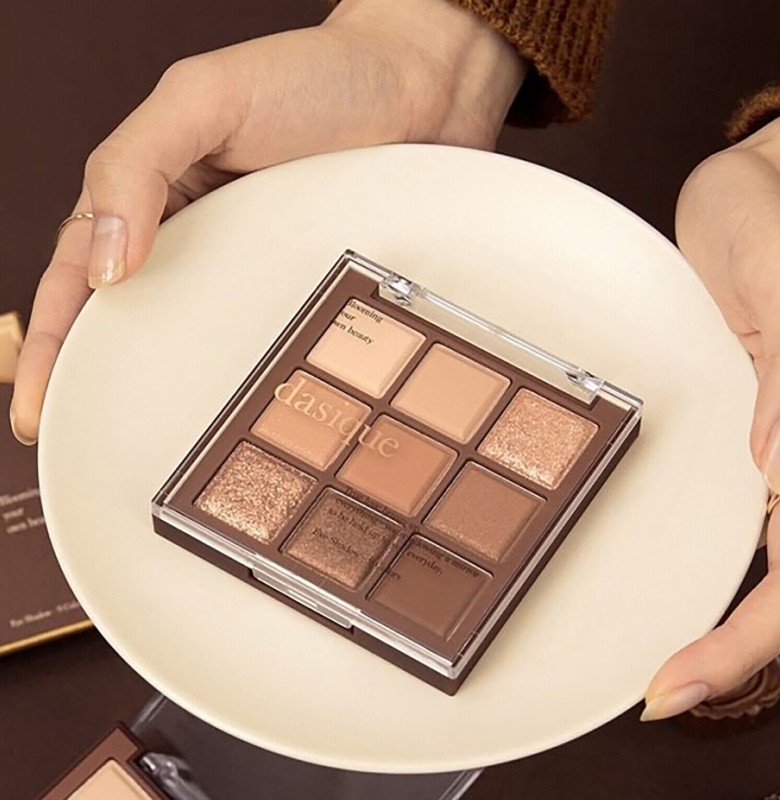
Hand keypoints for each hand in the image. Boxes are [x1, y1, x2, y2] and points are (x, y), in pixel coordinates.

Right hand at [10, 0, 523, 443]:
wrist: (418, 90)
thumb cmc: (313, 78)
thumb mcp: (203, 100)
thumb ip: (136, 164)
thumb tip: (102, 264)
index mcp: (152, 192)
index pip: (77, 275)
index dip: (52, 343)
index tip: (38, 409)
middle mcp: (195, 236)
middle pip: (129, 319)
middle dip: (98, 383)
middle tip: (85, 446)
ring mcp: (250, 265)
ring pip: (194, 335)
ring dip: (169, 388)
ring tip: (154, 446)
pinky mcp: (300, 281)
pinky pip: (263, 333)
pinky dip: (242, 371)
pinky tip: (237, 405)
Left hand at [642, 112, 779, 720]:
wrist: (774, 181)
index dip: (756, 629)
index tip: (683, 679)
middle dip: (744, 642)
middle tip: (665, 690)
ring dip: (739, 614)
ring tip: (675, 663)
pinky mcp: (774, 417)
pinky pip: (766, 498)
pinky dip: (734, 551)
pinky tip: (699, 578)